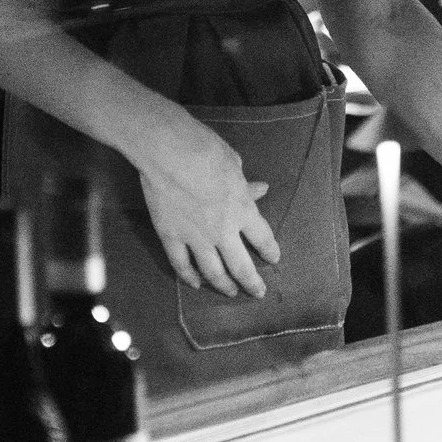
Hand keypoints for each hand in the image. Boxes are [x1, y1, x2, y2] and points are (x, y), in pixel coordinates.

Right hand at [133, 110, 281, 300]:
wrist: (167, 150)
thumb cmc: (205, 149)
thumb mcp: (233, 163)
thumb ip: (245, 184)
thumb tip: (260, 190)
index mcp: (242, 210)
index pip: (263, 238)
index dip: (270, 250)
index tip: (274, 258)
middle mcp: (222, 231)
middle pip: (241, 266)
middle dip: (253, 282)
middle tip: (258, 292)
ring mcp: (195, 237)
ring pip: (213, 272)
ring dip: (224, 286)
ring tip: (231, 292)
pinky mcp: (170, 236)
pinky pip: (181, 264)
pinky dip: (189, 277)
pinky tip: (195, 284)